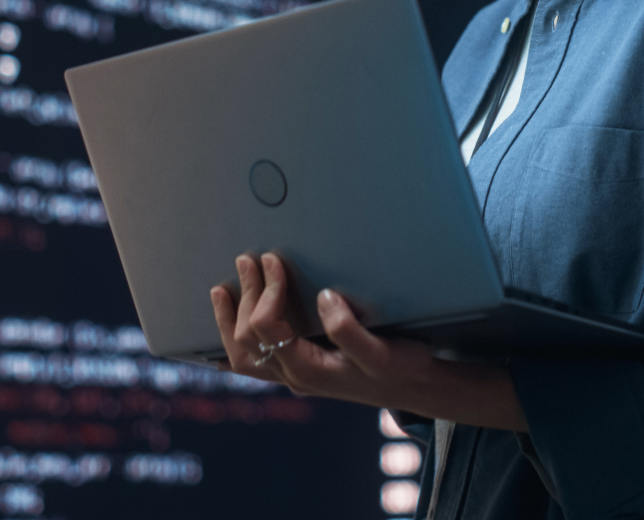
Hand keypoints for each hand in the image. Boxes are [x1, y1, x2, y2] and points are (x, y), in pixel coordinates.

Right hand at [209, 252, 527, 430]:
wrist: (415, 383)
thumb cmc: (368, 356)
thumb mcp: (330, 341)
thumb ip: (297, 323)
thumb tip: (272, 288)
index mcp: (289, 369)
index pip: (241, 348)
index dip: (228, 315)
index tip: (229, 278)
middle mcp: (303, 374)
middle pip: (252, 343)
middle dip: (246, 297)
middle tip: (249, 260)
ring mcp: (337, 370)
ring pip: (290, 344)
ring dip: (273, 301)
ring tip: (271, 263)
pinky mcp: (372, 362)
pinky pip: (348, 339)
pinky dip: (336, 316)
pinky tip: (329, 295)